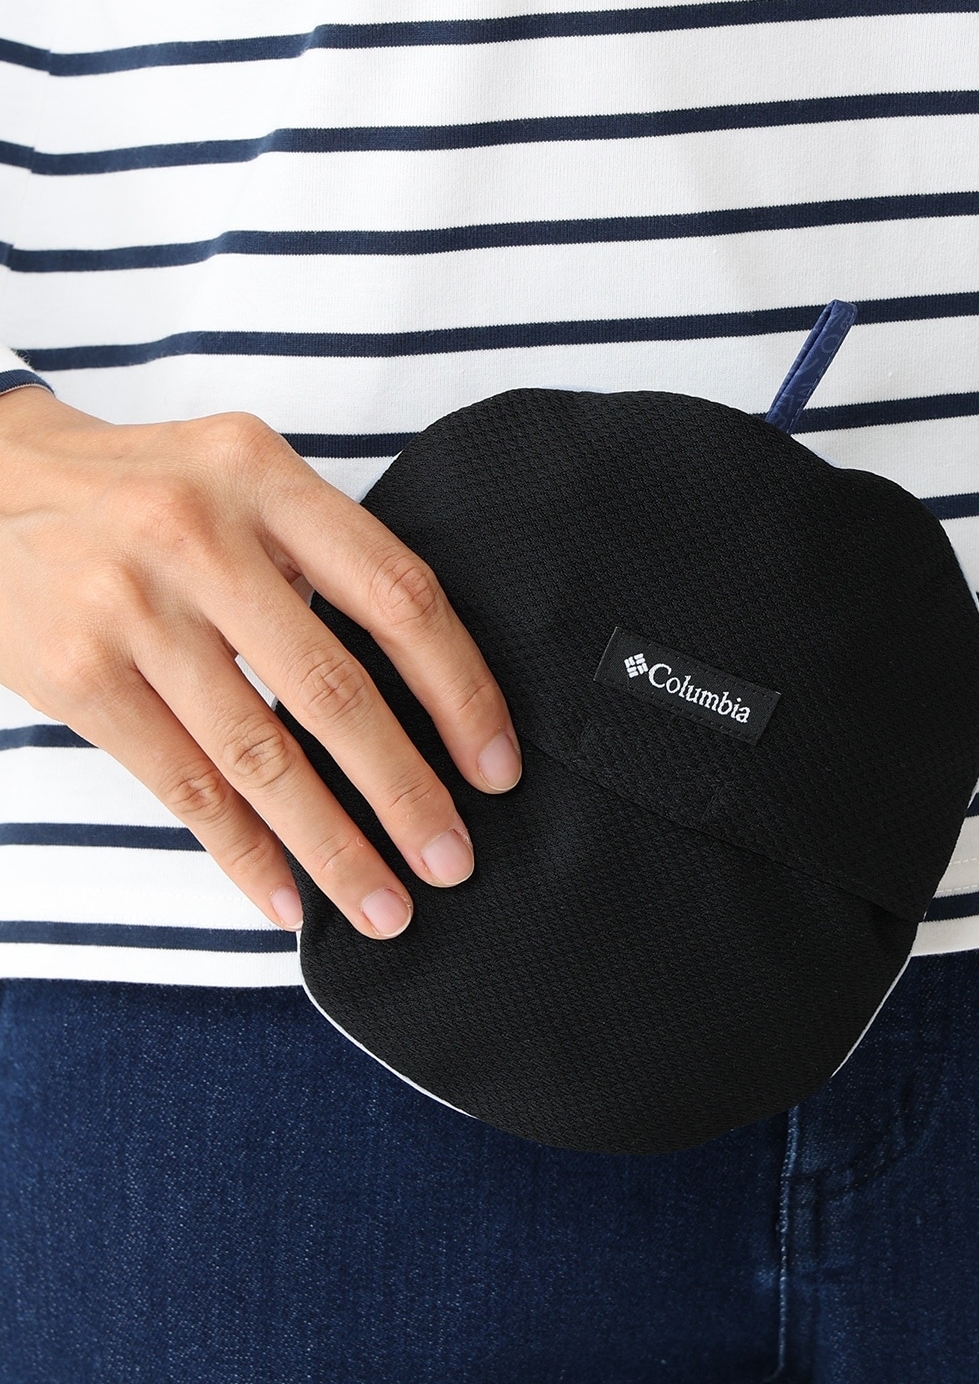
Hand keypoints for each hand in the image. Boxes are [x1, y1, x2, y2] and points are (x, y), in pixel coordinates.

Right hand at [0, 386, 521, 938]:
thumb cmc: (144, 494)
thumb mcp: (242, 480)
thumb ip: (324, 555)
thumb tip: (429, 687)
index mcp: (266, 478)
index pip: (397, 595)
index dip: (459, 690)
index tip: (495, 765)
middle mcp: (201, 537)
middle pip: (332, 689)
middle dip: (404, 791)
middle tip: (452, 859)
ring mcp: (133, 609)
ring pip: (257, 756)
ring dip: (331, 845)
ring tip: (383, 905)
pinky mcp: (78, 675)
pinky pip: (182, 786)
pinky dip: (241, 852)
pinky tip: (286, 898)